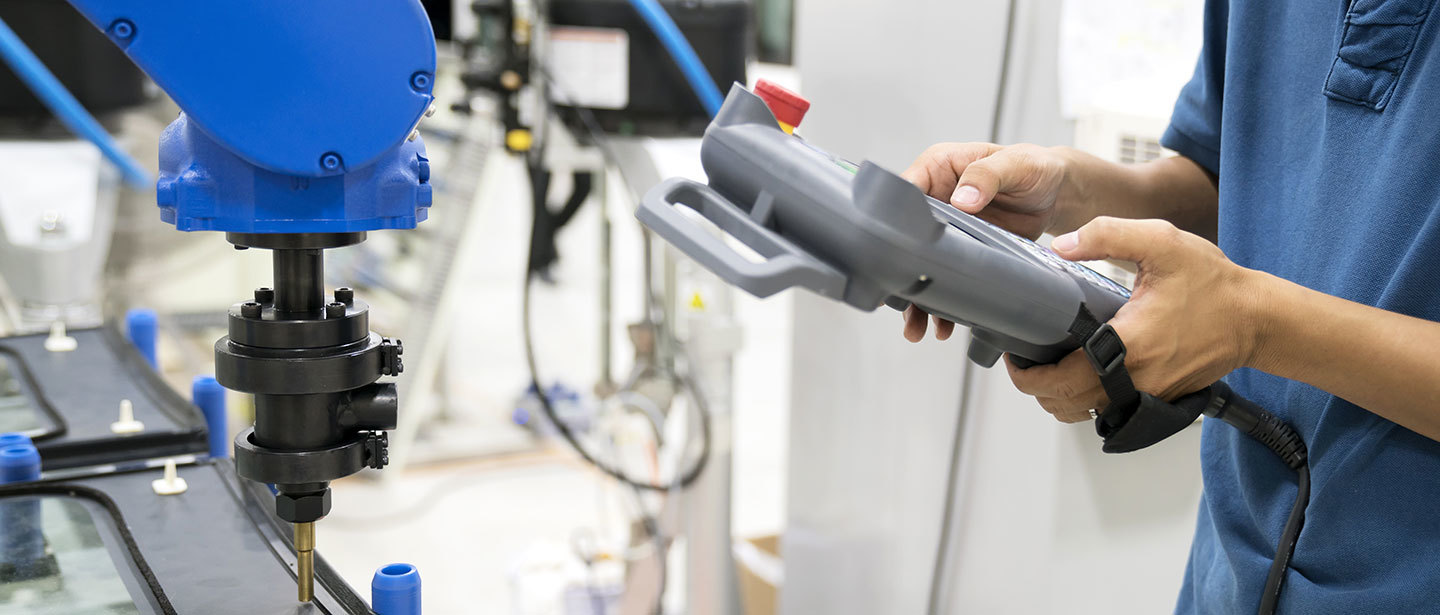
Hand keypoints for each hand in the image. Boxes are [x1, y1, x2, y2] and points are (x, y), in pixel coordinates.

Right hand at [898, 142, 1074, 341]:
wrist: (1057, 192)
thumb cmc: (1032, 166)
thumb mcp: (1014, 163)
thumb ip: (986, 176)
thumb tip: (962, 198)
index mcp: (938, 169)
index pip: (905, 191)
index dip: (895, 220)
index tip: (895, 249)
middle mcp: (936, 200)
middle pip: (907, 238)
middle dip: (902, 272)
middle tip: (900, 300)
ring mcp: (947, 229)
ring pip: (923, 264)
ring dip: (919, 299)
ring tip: (918, 325)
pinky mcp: (963, 251)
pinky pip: (947, 277)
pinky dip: (944, 303)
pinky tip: (944, 323)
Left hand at [1005, 217, 1263, 422]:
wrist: (1257, 317)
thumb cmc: (1214, 283)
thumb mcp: (1161, 242)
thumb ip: (1108, 235)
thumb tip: (1063, 245)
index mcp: (1128, 345)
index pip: (1059, 381)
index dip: (1026, 374)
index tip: (1015, 355)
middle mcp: (1136, 379)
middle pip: (1064, 405)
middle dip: (1036, 387)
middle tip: (1025, 360)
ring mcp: (1148, 394)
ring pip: (1084, 415)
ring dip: (1059, 397)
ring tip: (1049, 367)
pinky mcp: (1159, 399)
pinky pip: (1108, 410)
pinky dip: (1086, 400)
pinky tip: (1082, 371)